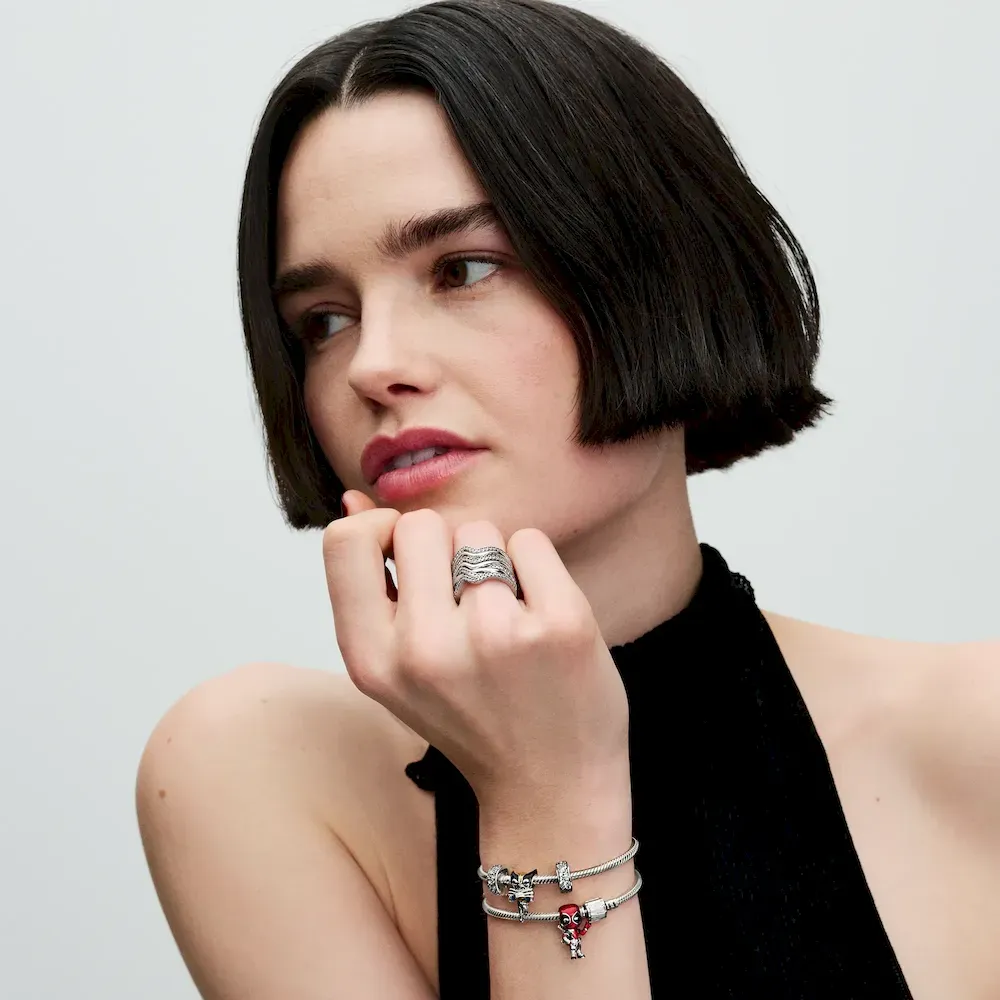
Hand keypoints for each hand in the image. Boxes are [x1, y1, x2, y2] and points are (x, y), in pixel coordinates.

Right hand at [322, 491, 630, 810]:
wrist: (551, 788)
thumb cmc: (473, 717)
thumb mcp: (401, 665)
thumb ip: (373, 583)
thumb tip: (354, 496)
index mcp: (372, 661)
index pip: (345, 539)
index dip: (379, 531)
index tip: (410, 560)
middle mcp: (425, 650)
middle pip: (419, 524)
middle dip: (445, 549)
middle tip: (467, 604)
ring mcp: (495, 636)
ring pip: (480, 530)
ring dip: (493, 561)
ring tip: (506, 621)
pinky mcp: (560, 624)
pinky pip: (531, 541)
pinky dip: (537, 568)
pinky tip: (541, 619)